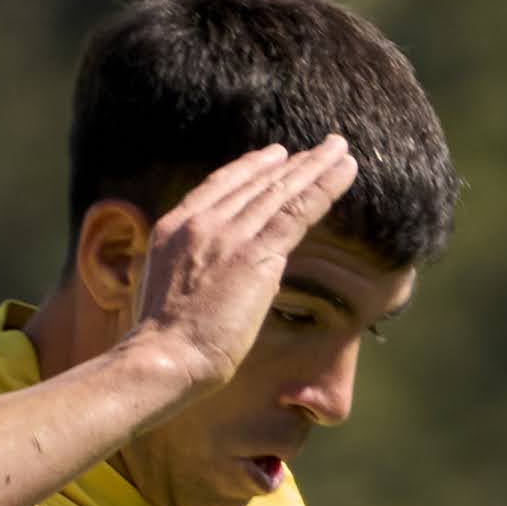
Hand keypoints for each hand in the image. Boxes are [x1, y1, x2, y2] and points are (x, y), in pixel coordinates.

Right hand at [120, 137, 360, 406]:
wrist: (162, 358)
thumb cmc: (161, 347)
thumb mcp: (164, 292)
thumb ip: (191, 272)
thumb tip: (220, 281)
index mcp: (173, 228)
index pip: (220, 186)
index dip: (251, 168)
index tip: (274, 156)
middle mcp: (201, 222)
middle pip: (255, 182)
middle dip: (290, 163)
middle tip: (318, 147)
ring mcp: (228, 235)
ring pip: (280, 190)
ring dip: (315, 165)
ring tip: (339, 148)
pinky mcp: (255, 255)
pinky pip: (298, 211)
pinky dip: (325, 186)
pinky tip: (345, 170)